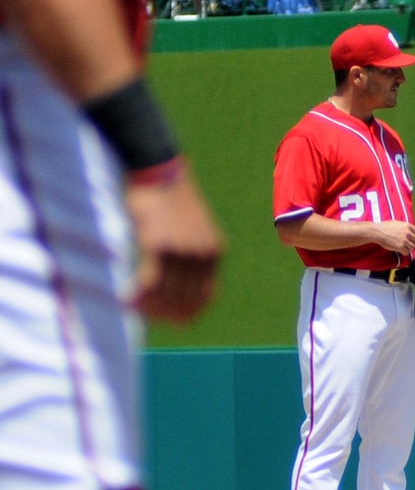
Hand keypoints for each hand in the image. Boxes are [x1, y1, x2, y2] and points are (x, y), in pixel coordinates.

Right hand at [126, 171, 222, 322]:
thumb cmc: (168, 199)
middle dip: (164, 314)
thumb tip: (174, 285)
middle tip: (146, 315)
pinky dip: (136, 297)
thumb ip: (189, 255)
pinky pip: (148, 284)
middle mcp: (202, 255)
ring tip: (133, 308)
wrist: (158, 169)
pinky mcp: (157, 246)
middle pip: (185, 300)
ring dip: (148, 307)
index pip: (206, 296)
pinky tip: (125, 300)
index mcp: (214, 252)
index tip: (172, 320)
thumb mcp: (191, 229)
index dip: (189, 312)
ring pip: (165, 295)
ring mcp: (181, 252)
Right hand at [373, 220, 414, 253]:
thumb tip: (409, 230)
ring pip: (412, 247)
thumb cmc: (385, 226)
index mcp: (407, 226)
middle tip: (407, 243)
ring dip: (408, 248)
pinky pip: (407, 252)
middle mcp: (407, 233)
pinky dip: (404, 252)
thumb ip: (404, 227)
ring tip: (403, 247)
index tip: (410, 237)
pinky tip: (400, 250)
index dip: (414, 235)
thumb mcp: (397, 223)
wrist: (378, 232)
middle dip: (412, 242)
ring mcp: (404, 240)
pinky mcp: (400, 247)